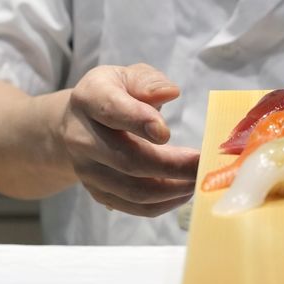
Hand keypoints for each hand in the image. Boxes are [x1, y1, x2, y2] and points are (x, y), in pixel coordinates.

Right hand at [60, 63, 199, 215]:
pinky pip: (134, 207)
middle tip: (202, 163)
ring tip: (198, 179)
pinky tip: (184, 191)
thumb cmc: (117, 94)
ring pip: (133, 190)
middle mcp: (81, 137)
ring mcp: (87, 170)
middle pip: (127, 159)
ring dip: (173, 189)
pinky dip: (164, 204)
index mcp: (89, 99)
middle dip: (171, 166)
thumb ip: (149, 82)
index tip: (167, 133)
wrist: (81, 123)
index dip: (139, 122)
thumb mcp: (129, 76)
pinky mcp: (98, 192)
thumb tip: (169, 92)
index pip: (112, 111)